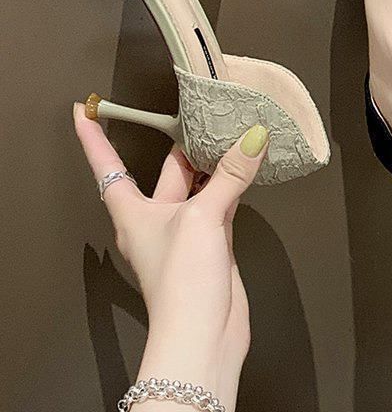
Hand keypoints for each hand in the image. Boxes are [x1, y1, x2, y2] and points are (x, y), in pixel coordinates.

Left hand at [74, 104, 269, 410]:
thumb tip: (252, 138)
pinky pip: (222, 201)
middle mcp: (157, 218)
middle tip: (198, 110)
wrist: (203, 334)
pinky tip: (248, 166)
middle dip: (182, 142)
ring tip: (231, 130)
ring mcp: (187, 231)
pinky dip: (234, 182)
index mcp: (134, 212)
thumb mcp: (202, 216)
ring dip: (214, 161)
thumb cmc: (181, 282)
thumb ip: (230, 174)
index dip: (94, 138)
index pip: (107, 166)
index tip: (85, 110)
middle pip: (167, 170)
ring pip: (199, 184)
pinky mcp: (213, 242)